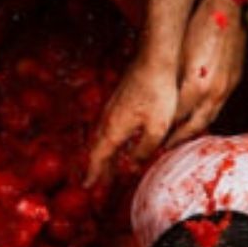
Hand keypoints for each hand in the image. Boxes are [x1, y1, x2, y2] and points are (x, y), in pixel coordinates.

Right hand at [85, 55, 179, 186]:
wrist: (155, 59)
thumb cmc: (159, 92)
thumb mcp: (157, 127)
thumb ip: (144, 149)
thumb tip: (133, 164)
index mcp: (115, 129)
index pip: (99, 157)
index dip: (94, 173)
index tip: (88, 186)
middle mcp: (108, 119)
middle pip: (98, 149)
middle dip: (97, 167)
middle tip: (97, 182)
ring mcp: (112, 108)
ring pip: (102, 138)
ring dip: (103, 154)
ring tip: (108, 166)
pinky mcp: (119, 101)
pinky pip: (108, 128)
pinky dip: (109, 141)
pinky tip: (117, 140)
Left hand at [166, 0, 247, 144]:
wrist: (228, 10)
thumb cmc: (195, 27)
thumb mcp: (176, 54)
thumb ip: (171, 79)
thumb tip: (159, 98)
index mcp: (195, 85)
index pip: (176, 117)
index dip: (164, 130)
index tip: (153, 139)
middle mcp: (214, 91)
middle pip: (195, 125)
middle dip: (179, 139)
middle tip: (164, 149)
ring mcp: (228, 87)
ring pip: (210, 117)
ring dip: (194, 130)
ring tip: (180, 138)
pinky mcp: (235, 80)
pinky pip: (219, 106)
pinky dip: (207, 115)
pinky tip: (199, 118)